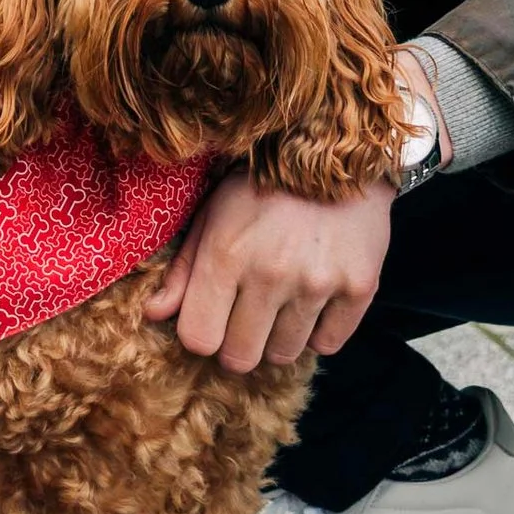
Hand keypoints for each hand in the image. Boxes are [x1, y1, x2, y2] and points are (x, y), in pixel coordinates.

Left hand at [145, 170, 395, 374]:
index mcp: (226, 254)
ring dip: (278, 337)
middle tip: (247, 317)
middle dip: (238, 343)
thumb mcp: (213, 214)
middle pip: (240, 357)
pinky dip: (319, 330)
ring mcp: (318, 283)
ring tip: (283, 301)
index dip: (202, 333)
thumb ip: (184, 269)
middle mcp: (271, 274)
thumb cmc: (265, 186)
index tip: (213, 317)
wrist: (339, 157)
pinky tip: (315, 300)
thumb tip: (154, 314)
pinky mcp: (359, 288)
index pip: (199, 338)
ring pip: (283, 354)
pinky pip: (328, 344)